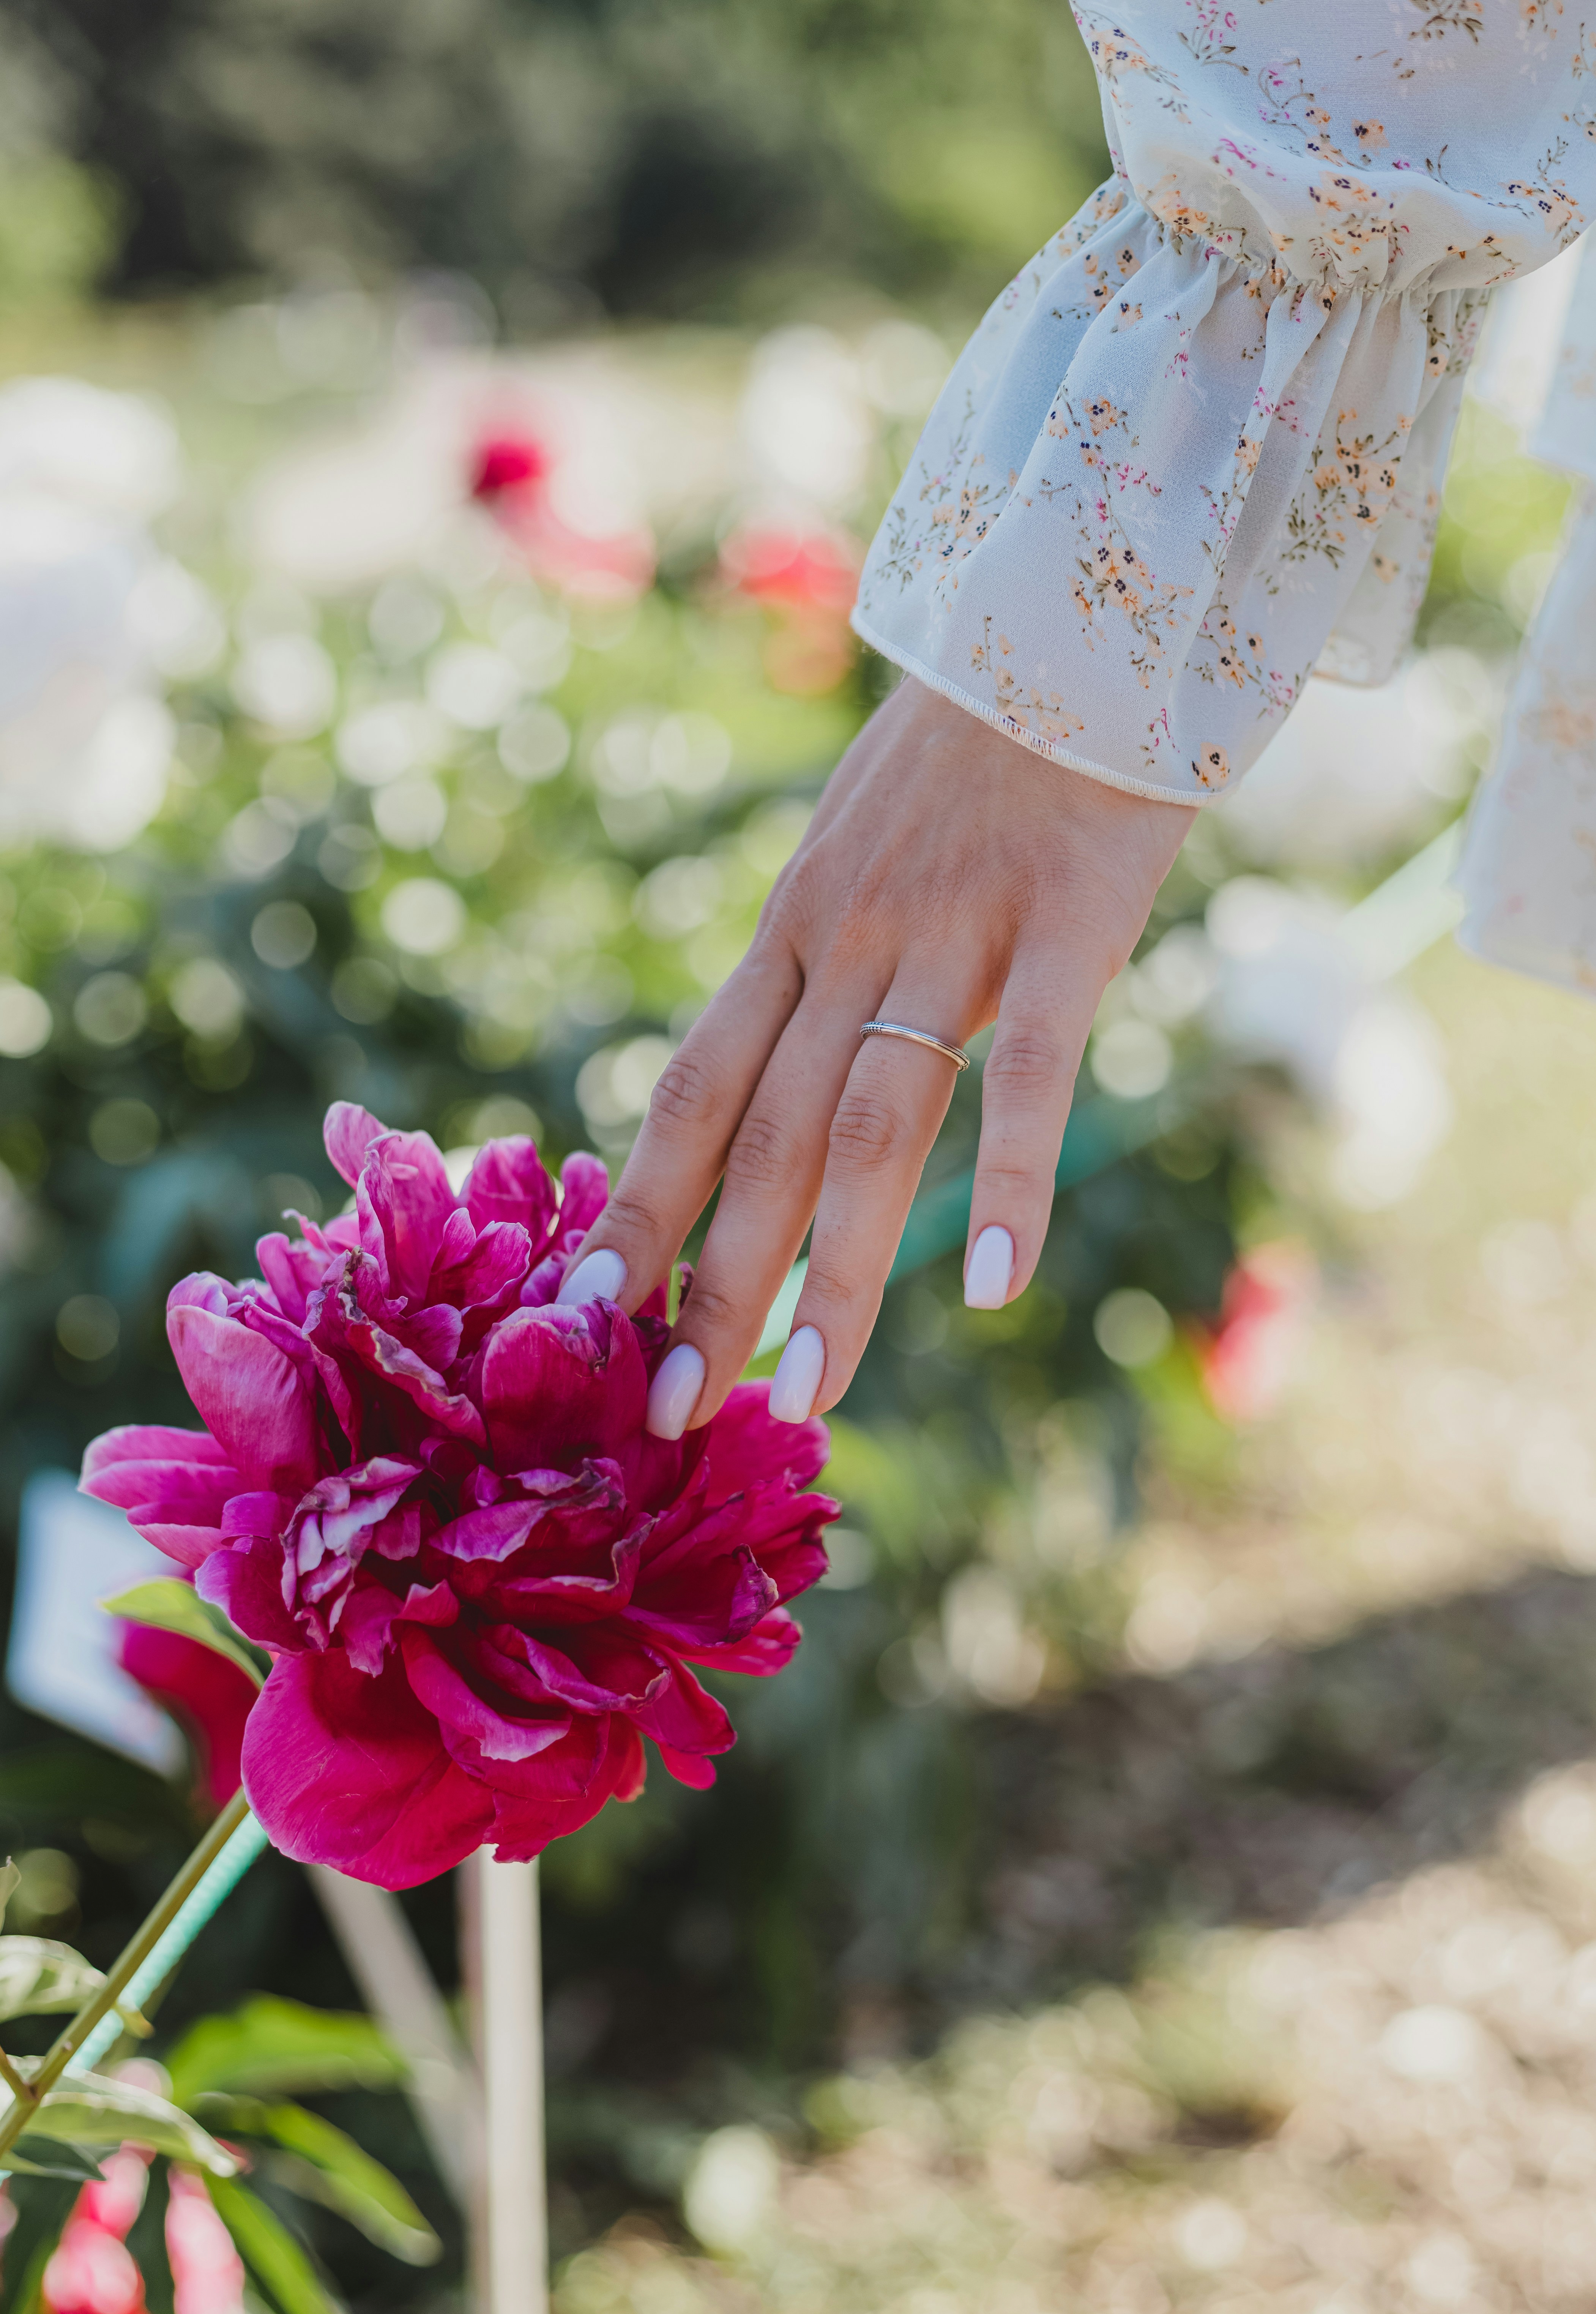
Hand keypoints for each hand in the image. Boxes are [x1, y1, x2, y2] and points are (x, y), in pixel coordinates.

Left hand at [559, 677, 1195, 1433]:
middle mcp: (846, 944)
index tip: (582, 1319)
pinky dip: (1010, 1182)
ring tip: (803, 1396)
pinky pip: (1028, 1074)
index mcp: (792, 931)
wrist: (1076, 617)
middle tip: (666, 1416)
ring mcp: (953, 937)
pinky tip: (993, 1287)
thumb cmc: (971, 756)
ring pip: (873, 1130)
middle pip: (765, 1140)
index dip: (633, 1208)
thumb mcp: (857, 853)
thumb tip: (778, 1083)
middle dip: (710, 1284)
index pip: (692, 1091)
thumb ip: (821, 966)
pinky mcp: (1064, 930)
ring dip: (835, 1274)